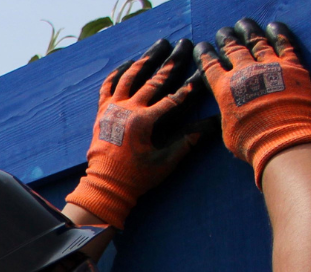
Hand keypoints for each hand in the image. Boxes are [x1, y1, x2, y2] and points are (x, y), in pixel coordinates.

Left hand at [65, 37, 208, 229]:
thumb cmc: (136, 177)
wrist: (105, 186)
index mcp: (143, 122)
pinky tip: (127, 64)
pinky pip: (107, 87)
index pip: (172, 99)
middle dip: (170, 63)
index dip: (189, 87)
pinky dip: (117, 74)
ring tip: (157, 47)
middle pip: (152, 81)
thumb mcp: (165, 161)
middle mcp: (126, 110)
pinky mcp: (101, 113)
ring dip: (144, 60)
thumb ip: (186, 142)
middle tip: (182, 46)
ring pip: (128, 77)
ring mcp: (111, 110)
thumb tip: (209, 127)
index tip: (201, 74)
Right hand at [195, 19, 310, 186]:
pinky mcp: (292, 66)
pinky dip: (279, 33)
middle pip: (233, 48)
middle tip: (222, 32)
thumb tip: (225, 114)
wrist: (284, 140)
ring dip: (249, 30)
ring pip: (256, 41)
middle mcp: (245, 72)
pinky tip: (274, 26)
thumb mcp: (228, 132)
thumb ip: (227, 115)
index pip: (210, 66)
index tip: (202, 47)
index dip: (205, 55)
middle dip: (226, 38)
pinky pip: (285, 44)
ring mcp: (269, 66)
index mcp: (224, 89)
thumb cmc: (252, 143)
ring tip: (243, 23)